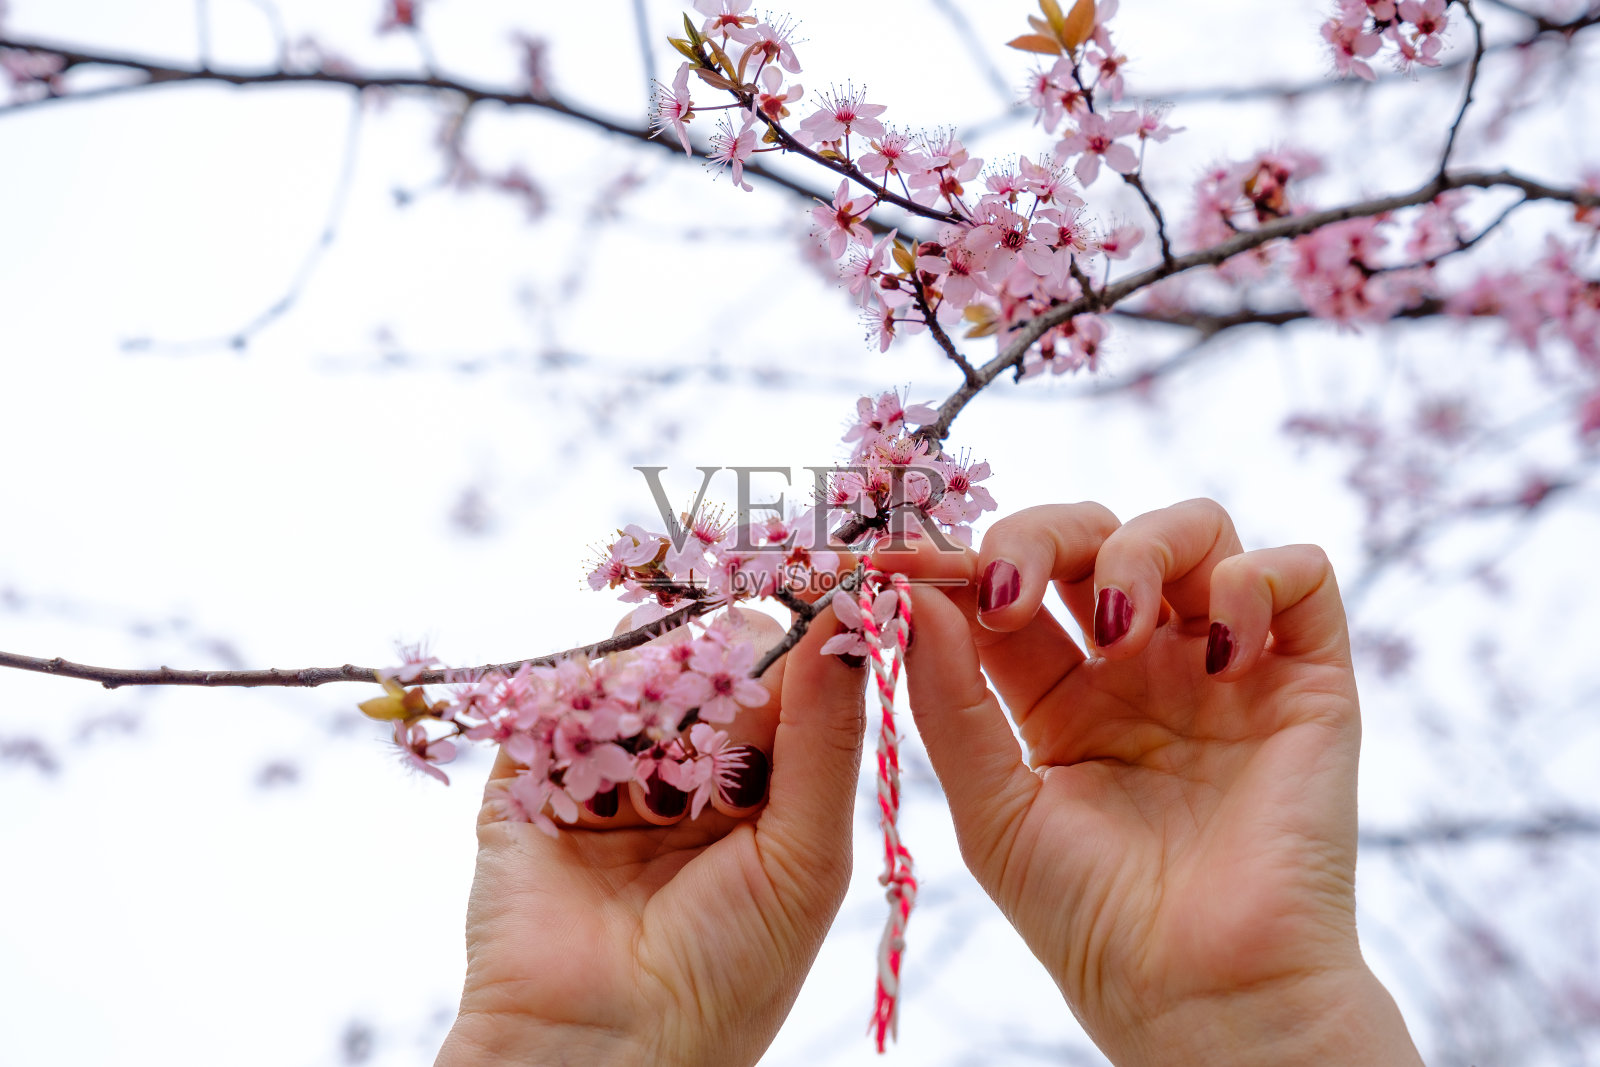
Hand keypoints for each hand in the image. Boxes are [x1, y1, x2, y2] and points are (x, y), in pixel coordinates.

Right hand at [436, 607, 865, 1066]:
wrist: (605, 1053)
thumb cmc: (730, 972)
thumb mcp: (805, 854)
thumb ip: (824, 739)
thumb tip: (849, 626)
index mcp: (760, 785)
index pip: (782, 678)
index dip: (800, 630)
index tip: (816, 576)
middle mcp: (684, 769)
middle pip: (703, 662)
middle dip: (717, 652)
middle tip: (736, 661)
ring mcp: (604, 770)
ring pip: (631, 672)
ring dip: (652, 683)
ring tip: (668, 744)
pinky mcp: (527, 779)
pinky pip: (553, 705)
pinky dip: (579, 702)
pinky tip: (609, 738)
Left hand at [882, 499, 1421, 1065]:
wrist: (1203, 998)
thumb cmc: (1092, 920)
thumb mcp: (993, 808)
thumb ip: (950, 700)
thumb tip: (911, 596)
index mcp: (1062, 695)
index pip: (1011, 587)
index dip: (959, 561)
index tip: (902, 562)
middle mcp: (1143, 667)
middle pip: (1095, 536)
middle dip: (1042, 534)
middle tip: (1010, 587)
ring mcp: (1224, 666)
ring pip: (1196, 529)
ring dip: (1143, 549)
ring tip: (1119, 632)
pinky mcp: (1308, 680)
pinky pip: (1302, 572)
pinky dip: (1257, 579)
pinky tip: (1219, 653)